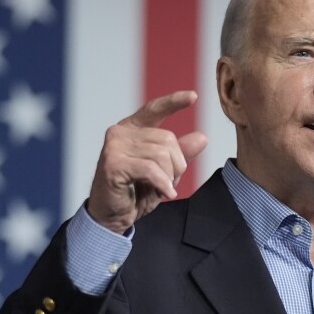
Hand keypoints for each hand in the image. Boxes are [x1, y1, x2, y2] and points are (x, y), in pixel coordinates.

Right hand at [87, 91, 207, 232]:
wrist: (111, 216)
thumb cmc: (134, 193)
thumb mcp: (164, 172)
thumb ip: (180, 154)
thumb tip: (202, 137)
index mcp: (132, 129)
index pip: (154, 109)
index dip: (174, 102)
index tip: (193, 97)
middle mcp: (120, 133)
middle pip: (167, 139)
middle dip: (177, 165)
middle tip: (168, 182)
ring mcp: (114, 147)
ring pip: (161, 155)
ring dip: (168, 177)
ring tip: (161, 188)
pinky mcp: (113, 164)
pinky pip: (150, 169)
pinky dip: (162, 184)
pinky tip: (165, 193)